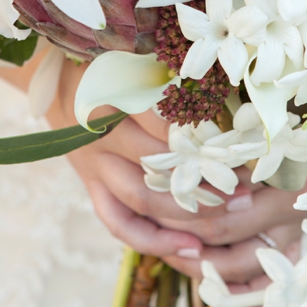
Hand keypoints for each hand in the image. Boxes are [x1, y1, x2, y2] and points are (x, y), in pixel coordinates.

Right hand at [48, 56, 306, 282]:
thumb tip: (232, 95)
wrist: (60, 78)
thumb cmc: (114, 63)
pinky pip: (119, 223)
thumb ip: (175, 76)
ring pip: (143, 198)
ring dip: (189, 210)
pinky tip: (191, 249)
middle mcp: (101, 135)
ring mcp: (94, 165)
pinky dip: (154, 240)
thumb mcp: (140, 57)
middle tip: (247, 187)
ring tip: (232, 212)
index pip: (165, 125)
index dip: (205, 137)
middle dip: (205, 178)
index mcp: (114, 97)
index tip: (242, 144)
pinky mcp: (92, 186)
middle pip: (158, 165)